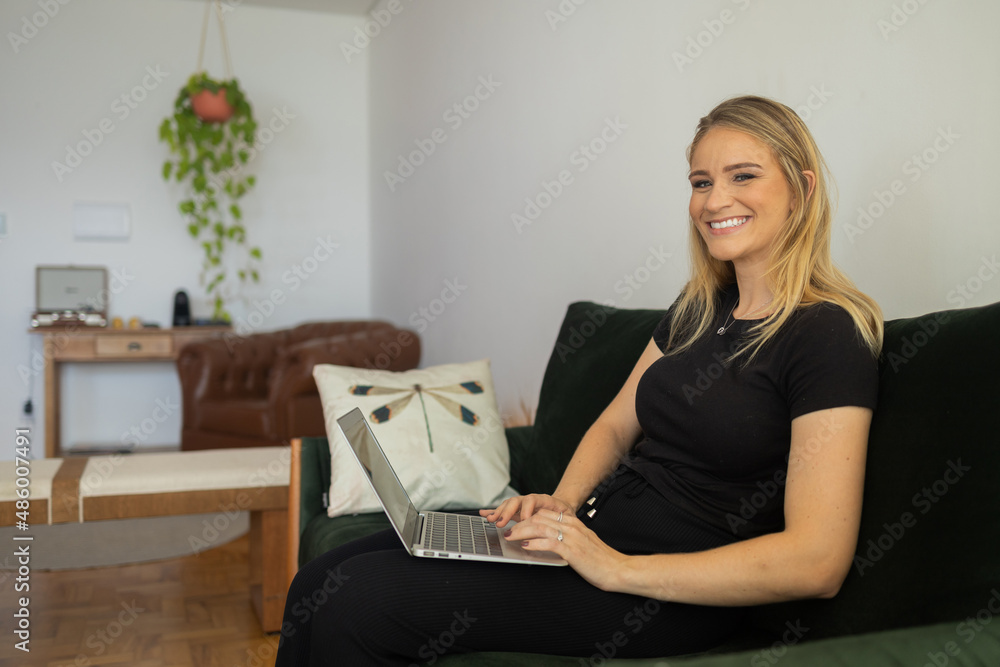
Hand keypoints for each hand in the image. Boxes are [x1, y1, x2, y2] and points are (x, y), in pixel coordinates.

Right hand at [479, 494, 572, 527]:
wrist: (563, 507)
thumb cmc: (566, 514)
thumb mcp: (567, 517)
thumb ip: (560, 520)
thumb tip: (557, 529)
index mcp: (543, 500)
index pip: (532, 500)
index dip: (526, 510)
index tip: (524, 520)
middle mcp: (530, 500)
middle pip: (516, 501)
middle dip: (506, 511)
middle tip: (500, 522)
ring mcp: (522, 505)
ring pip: (508, 505)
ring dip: (498, 512)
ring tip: (490, 519)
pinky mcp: (516, 511)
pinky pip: (503, 509)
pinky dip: (493, 511)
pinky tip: (483, 513)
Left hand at [502, 509, 627, 590]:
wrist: (618, 570)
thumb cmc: (601, 560)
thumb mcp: (584, 543)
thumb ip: (569, 538)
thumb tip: (550, 541)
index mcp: (574, 523)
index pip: (545, 514)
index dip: (527, 518)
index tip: (516, 524)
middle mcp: (572, 526)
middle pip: (539, 518)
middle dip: (520, 523)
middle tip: (508, 531)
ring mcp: (572, 537)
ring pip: (541, 527)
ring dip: (522, 532)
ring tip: (510, 537)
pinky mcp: (572, 551)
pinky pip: (549, 543)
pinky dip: (534, 544)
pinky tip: (525, 546)